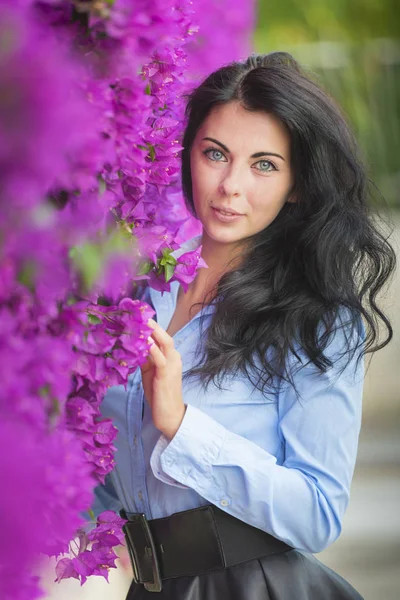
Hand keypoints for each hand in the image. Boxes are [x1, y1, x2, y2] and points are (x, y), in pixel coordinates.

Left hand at [140, 318, 185, 439]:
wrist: (170, 415)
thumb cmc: (160, 394)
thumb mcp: (150, 373)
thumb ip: (144, 359)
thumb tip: (132, 346)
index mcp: (170, 356)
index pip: (161, 337)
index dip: (150, 327)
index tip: (137, 316)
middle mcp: (174, 357)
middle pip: (164, 335)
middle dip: (152, 324)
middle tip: (137, 314)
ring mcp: (172, 365)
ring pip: (164, 342)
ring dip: (152, 332)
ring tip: (139, 322)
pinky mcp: (166, 374)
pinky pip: (160, 358)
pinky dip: (152, 348)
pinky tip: (143, 342)